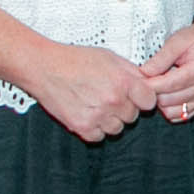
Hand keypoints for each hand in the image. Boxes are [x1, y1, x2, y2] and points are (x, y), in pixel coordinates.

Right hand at [24, 39, 151, 142]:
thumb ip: (131, 72)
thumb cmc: (75, 60)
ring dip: (109, 119)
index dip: (142, 98)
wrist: (44, 67)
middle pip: (133, 116)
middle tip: (107, 96)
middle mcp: (113, 101)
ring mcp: (98, 116)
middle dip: (124, 108)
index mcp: (123, 82)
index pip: (149, 102)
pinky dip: (94, 128)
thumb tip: (147, 83)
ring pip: (117, 129)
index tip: (135, 96)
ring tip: (95, 104)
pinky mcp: (82, 127)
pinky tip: (86, 112)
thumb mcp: (109, 57)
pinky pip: (99, 136)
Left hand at [137, 15, 193, 122]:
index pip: (168, 84)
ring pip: (170, 111)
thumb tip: (143, 73)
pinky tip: (166, 94)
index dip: (149, 83)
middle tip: (146, 81)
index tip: (138, 79)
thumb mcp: (176, 41)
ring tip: (158, 86)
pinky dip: (167, 109)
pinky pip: (177, 116)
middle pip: (167, 100)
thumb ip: (160, 58)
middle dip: (153, 92)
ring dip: (159, 101)